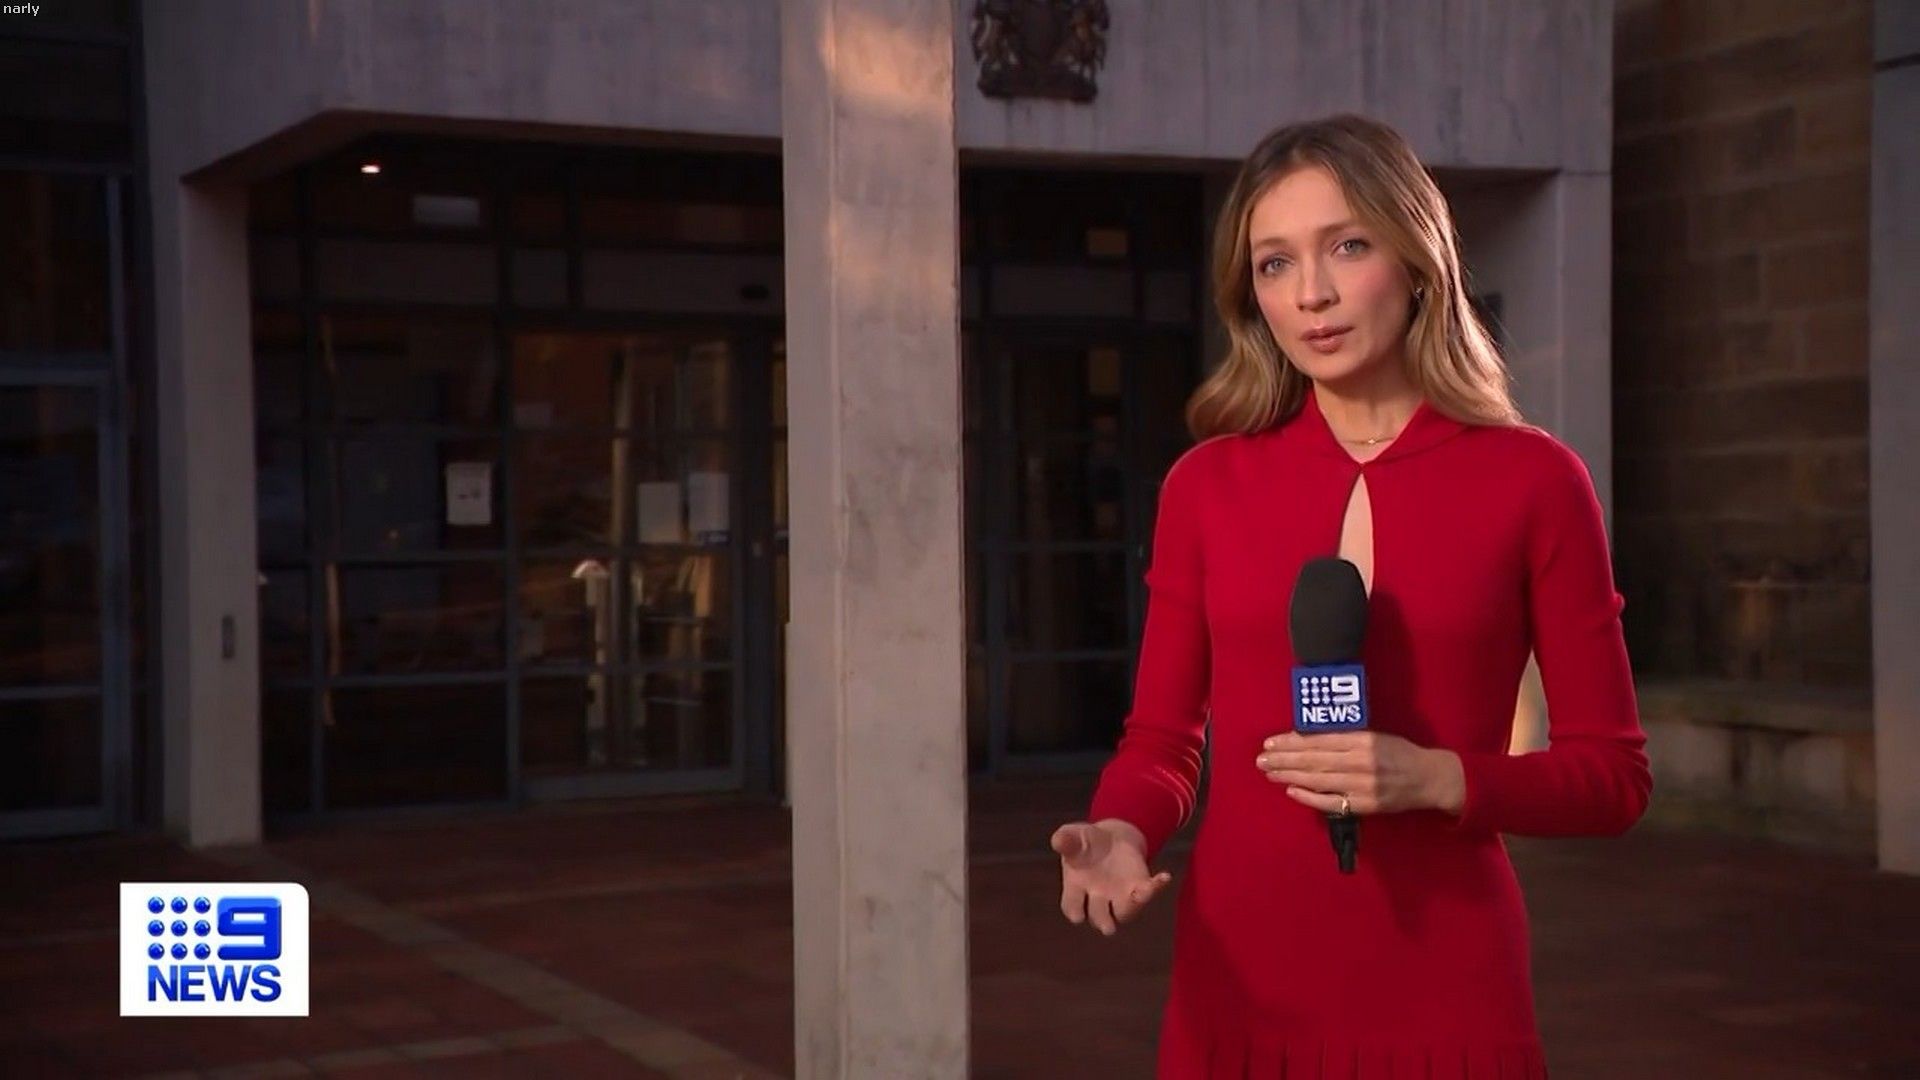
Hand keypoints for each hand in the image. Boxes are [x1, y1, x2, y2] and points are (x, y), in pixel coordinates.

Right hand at [1050, 819, 1172, 936]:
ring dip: (1132, 907)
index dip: (1074, 911)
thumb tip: (1058, 840)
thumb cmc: (1087, 841)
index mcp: (1076, 887)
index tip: (1077, 915)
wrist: (1112, 839)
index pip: (1072, 905)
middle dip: (1103, 922)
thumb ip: (1066, 839)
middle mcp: (1097, 898)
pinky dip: (1157, 886)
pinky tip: (1164, 876)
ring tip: (1141, 896)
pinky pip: (1148, 892)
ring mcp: (1119, 895)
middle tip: (1108, 928)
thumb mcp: (1075, 835)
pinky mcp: (1138, 886)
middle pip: (1099, 916)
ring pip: (1124, 912)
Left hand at [1254, 730, 1463, 815]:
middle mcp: (1360, 761)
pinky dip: (1309, 797)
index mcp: (1362, 739)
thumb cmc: (1399, 753)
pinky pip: (1330, 802)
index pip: (1318, 740)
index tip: (1271, 742)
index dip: (1292, 742)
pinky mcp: (1364, 805)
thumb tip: (1306, 739)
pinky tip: (1291, 791)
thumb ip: (1344, 738)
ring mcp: (1362, 785)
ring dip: (1289, 777)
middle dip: (1283, 759)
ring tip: (1269, 773)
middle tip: (1261, 759)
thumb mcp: (1374, 736)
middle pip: (1313, 760)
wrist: (1429, 778)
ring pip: (1318, 780)